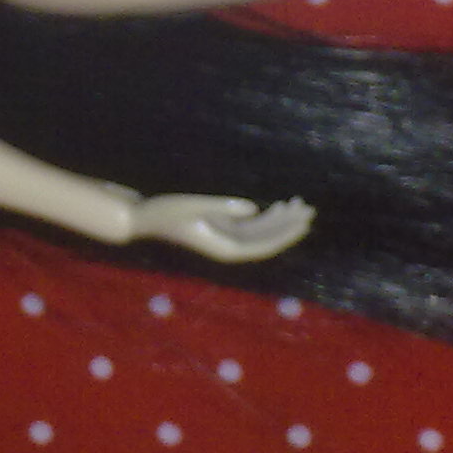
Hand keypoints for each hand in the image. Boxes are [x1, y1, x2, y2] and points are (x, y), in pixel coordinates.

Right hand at [130, 194, 315, 261]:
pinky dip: (266, 217)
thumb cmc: (165, 211)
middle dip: (289, 226)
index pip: (263, 246)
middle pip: (267, 241)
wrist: (143, 218)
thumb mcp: (192, 205)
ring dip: (280, 220)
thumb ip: (222, 207)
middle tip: (310, 209)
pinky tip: (279, 206)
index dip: (285, 235)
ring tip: (299, 205)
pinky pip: (251, 226)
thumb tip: (253, 208)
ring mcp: (225, 238)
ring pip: (261, 233)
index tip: (304, 222)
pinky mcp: (221, 228)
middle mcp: (228, 247)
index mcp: (224, 248)